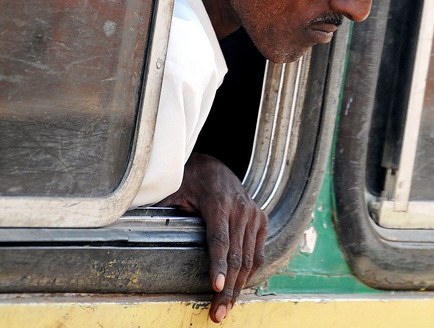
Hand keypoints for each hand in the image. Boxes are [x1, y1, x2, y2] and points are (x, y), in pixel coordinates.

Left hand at [160, 152, 266, 322]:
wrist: (216, 166)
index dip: (218, 265)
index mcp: (218, 203)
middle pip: (236, 256)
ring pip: (248, 258)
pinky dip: (250, 272)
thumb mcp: (173, 189)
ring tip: (226, 308)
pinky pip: (257, 252)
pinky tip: (239, 288)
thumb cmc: (191, 179)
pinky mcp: (260, 220)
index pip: (219, 239)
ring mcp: (253, 215)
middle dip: (227, 288)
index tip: (216, 287)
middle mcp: (241, 209)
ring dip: (238, 286)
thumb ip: (159, 207)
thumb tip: (128, 221)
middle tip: (218, 313)